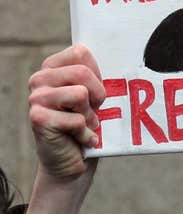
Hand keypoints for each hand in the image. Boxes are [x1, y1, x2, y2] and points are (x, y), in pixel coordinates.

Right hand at [28, 45, 104, 180]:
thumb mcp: (93, 95)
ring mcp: (36, 98)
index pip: (81, 53)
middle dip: (97, 96)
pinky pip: (77, 119)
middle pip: (82, 72)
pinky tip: (79, 139)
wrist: (72, 161)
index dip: (97, 75)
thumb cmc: (86, 124)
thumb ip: (95, 75)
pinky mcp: (39, 119)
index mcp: (52, 68)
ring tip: (84, 125)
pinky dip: (86, 133)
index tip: (94, 94)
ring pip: (81, 94)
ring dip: (90, 116)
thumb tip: (115, 52)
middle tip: (92, 112)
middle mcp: (39, 79)